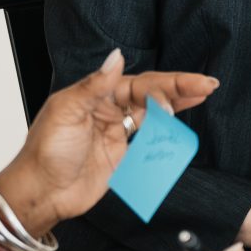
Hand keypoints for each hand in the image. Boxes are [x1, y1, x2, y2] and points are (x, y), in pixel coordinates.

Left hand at [0, 50, 218, 232]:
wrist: (42, 193)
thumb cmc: (45, 152)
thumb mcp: (67, 110)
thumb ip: (95, 85)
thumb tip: (117, 57)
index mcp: (95, 95)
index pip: (140, 83)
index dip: (168, 83)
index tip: (192, 84)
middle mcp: (108, 110)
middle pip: (151, 95)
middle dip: (180, 89)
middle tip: (207, 85)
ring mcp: (117, 133)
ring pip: (154, 114)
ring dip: (177, 105)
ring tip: (202, 95)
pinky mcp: (123, 156)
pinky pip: (150, 141)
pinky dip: (167, 133)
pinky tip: (181, 126)